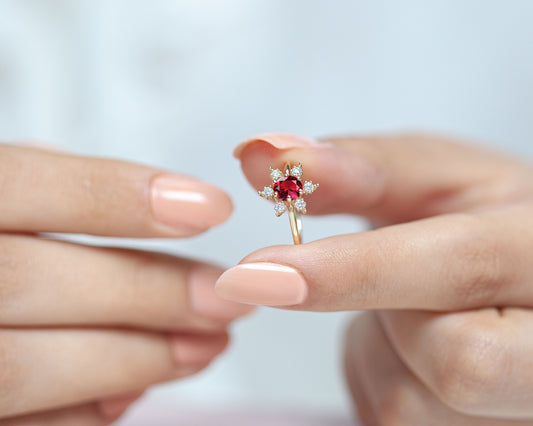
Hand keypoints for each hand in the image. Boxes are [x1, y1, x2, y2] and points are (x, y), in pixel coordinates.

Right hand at [0, 144, 251, 424]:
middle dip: (147, 292)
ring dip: (134, 358)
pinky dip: (86, 412)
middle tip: (224, 298)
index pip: (18, 184)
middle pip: (30, 281)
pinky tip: (137, 390)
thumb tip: (168, 210)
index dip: (117, 196)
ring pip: (23, 365)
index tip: (210, 207)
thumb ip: (50, 195)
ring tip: (208, 344)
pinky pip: (21, 425)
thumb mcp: (0, 196)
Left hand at [216, 133, 532, 423]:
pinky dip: (380, 376)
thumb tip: (262, 154)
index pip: (461, 269)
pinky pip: (392, 420)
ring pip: (408, 404)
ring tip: (415, 310)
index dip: (352, 271)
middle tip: (390, 283)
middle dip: (389, 319)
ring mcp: (525, 405)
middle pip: (456, 361)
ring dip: (379, 348)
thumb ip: (358, 166)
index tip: (255, 273)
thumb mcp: (440, 178)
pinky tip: (415, 346)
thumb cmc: (488, 218)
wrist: (524, 275)